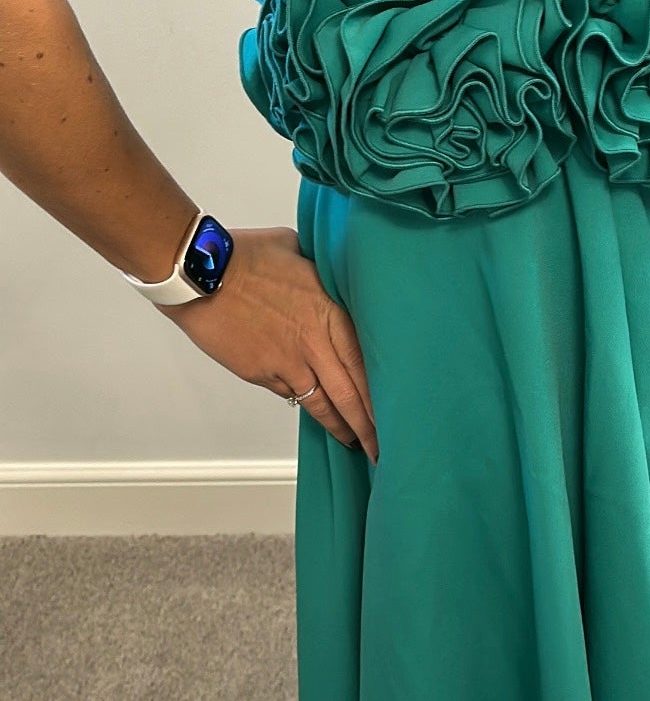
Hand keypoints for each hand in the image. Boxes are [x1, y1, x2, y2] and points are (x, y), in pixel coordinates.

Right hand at [158, 225, 378, 463]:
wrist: (201, 275)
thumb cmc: (245, 255)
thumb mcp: (297, 251)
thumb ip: (319, 271)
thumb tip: (327, 273)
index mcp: (330, 311)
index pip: (365, 362)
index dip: (380, 391)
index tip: (397, 410)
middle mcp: (314, 343)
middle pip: (349, 394)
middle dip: (368, 426)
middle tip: (381, 449)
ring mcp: (287, 362)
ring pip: (321, 403)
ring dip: (339, 426)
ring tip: (355, 442)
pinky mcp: (261, 373)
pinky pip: (289, 393)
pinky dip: (303, 403)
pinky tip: (314, 412)